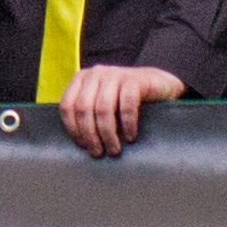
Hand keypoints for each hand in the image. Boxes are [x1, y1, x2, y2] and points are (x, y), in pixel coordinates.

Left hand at [60, 61, 185, 156]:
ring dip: (107, 134)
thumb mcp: (101, 102)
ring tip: (114, 149)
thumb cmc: (125, 100)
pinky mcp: (134, 80)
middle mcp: (96, 73)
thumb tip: (79, 143)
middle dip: (90, 135)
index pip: (67, 106)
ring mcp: (115, 74)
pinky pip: (127, 105)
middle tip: (99, 152)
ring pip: (103, 109)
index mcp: (82, 78)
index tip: (83, 146)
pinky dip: (127, 124)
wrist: (158, 84)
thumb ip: (87, 113)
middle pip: (84, 109)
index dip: (73, 129)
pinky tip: (130, 136)